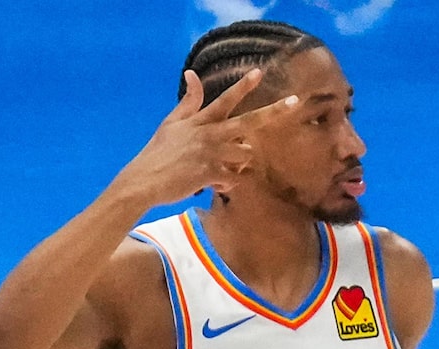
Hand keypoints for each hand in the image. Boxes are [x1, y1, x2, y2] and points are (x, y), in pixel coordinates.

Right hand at [112, 68, 297, 206]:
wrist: (143, 182)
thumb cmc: (156, 154)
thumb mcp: (171, 123)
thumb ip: (188, 101)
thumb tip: (193, 73)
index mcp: (200, 121)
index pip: (225, 99)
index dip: (243, 86)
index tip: (258, 73)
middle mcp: (210, 134)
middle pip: (249, 122)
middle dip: (274, 111)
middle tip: (295, 102)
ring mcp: (211, 153)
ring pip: (245, 154)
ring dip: (239, 163)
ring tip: (222, 170)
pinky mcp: (210, 173)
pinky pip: (233, 178)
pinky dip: (227, 183)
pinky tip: (215, 185)